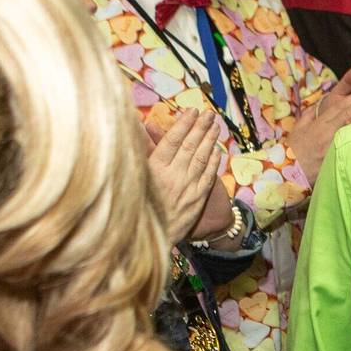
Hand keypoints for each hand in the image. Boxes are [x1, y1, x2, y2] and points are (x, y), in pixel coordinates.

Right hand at [144, 110, 228, 244]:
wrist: (150, 239)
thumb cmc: (136, 208)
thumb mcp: (134, 180)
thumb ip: (140, 155)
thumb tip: (140, 131)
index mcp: (154, 170)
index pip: (171, 141)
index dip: (183, 124)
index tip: (192, 111)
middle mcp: (172, 177)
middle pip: (189, 146)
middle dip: (200, 128)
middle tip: (208, 113)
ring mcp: (187, 188)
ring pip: (200, 159)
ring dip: (209, 141)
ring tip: (215, 126)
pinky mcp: (196, 200)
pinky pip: (207, 176)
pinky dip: (213, 162)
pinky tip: (217, 151)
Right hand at [289, 66, 350, 182]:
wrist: (290, 171)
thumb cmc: (294, 150)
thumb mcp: (299, 128)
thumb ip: (310, 114)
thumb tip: (320, 105)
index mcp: (319, 124)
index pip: (340, 107)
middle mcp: (328, 132)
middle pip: (349, 114)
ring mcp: (334, 144)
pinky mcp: (337, 156)